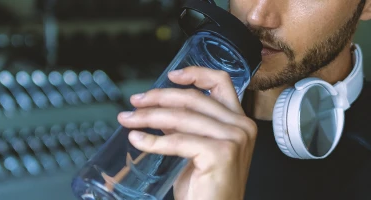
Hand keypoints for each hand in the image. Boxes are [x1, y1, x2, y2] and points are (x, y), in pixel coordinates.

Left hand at [118, 66, 257, 199]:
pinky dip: (152, 140)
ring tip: (128, 120)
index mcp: (238, 122)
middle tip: (135, 102)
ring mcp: (234, 139)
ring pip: (181, 117)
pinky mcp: (221, 153)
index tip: (170, 75)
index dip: (195, 73)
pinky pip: (177, 140)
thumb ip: (184, 128)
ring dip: (148, 117)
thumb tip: (158, 111)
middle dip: (158, 97)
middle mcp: (241, 127)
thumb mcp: (194, 151)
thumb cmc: (206, 190)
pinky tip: (137, 139)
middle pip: (193, 98)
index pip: (221, 82)